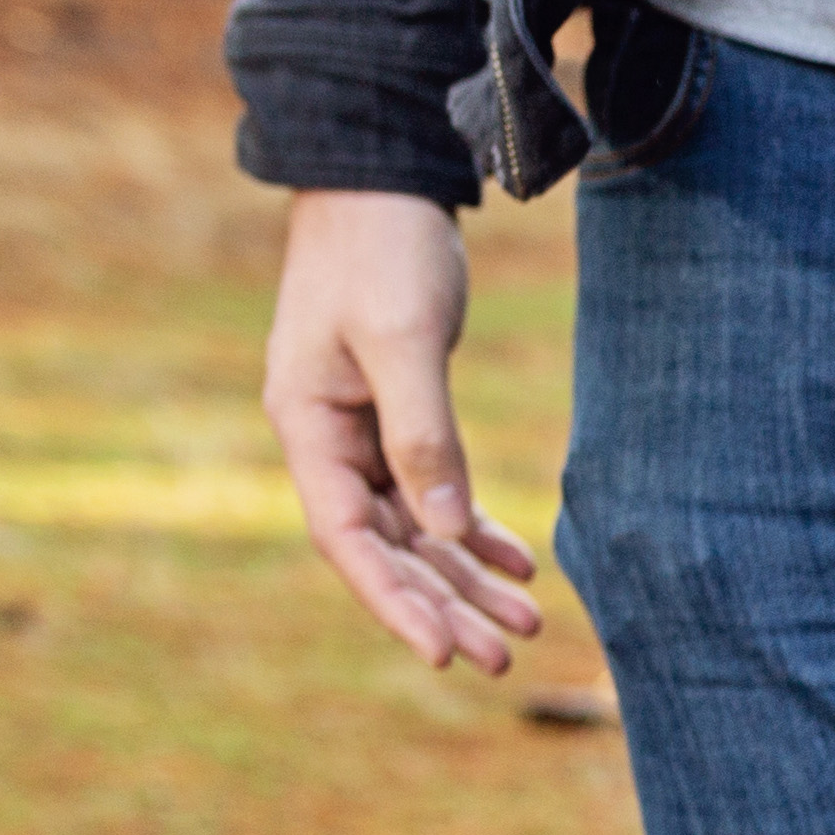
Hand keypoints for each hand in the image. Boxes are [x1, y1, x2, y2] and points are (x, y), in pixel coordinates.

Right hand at [262, 189, 546, 673]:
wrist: (382, 178)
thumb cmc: (382, 247)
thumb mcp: (400, 339)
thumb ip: (422, 434)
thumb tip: (443, 532)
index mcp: (306, 425)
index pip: (347, 539)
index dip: (394, 602)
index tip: (442, 655)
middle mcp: (326, 438)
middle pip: (387, 548)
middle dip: (445, 605)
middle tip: (508, 656)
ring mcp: (359, 429)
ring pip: (415, 528)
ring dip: (466, 577)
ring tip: (528, 623)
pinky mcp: (396, 412)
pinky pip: (433, 492)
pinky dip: (473, 530)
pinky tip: (518, 564)